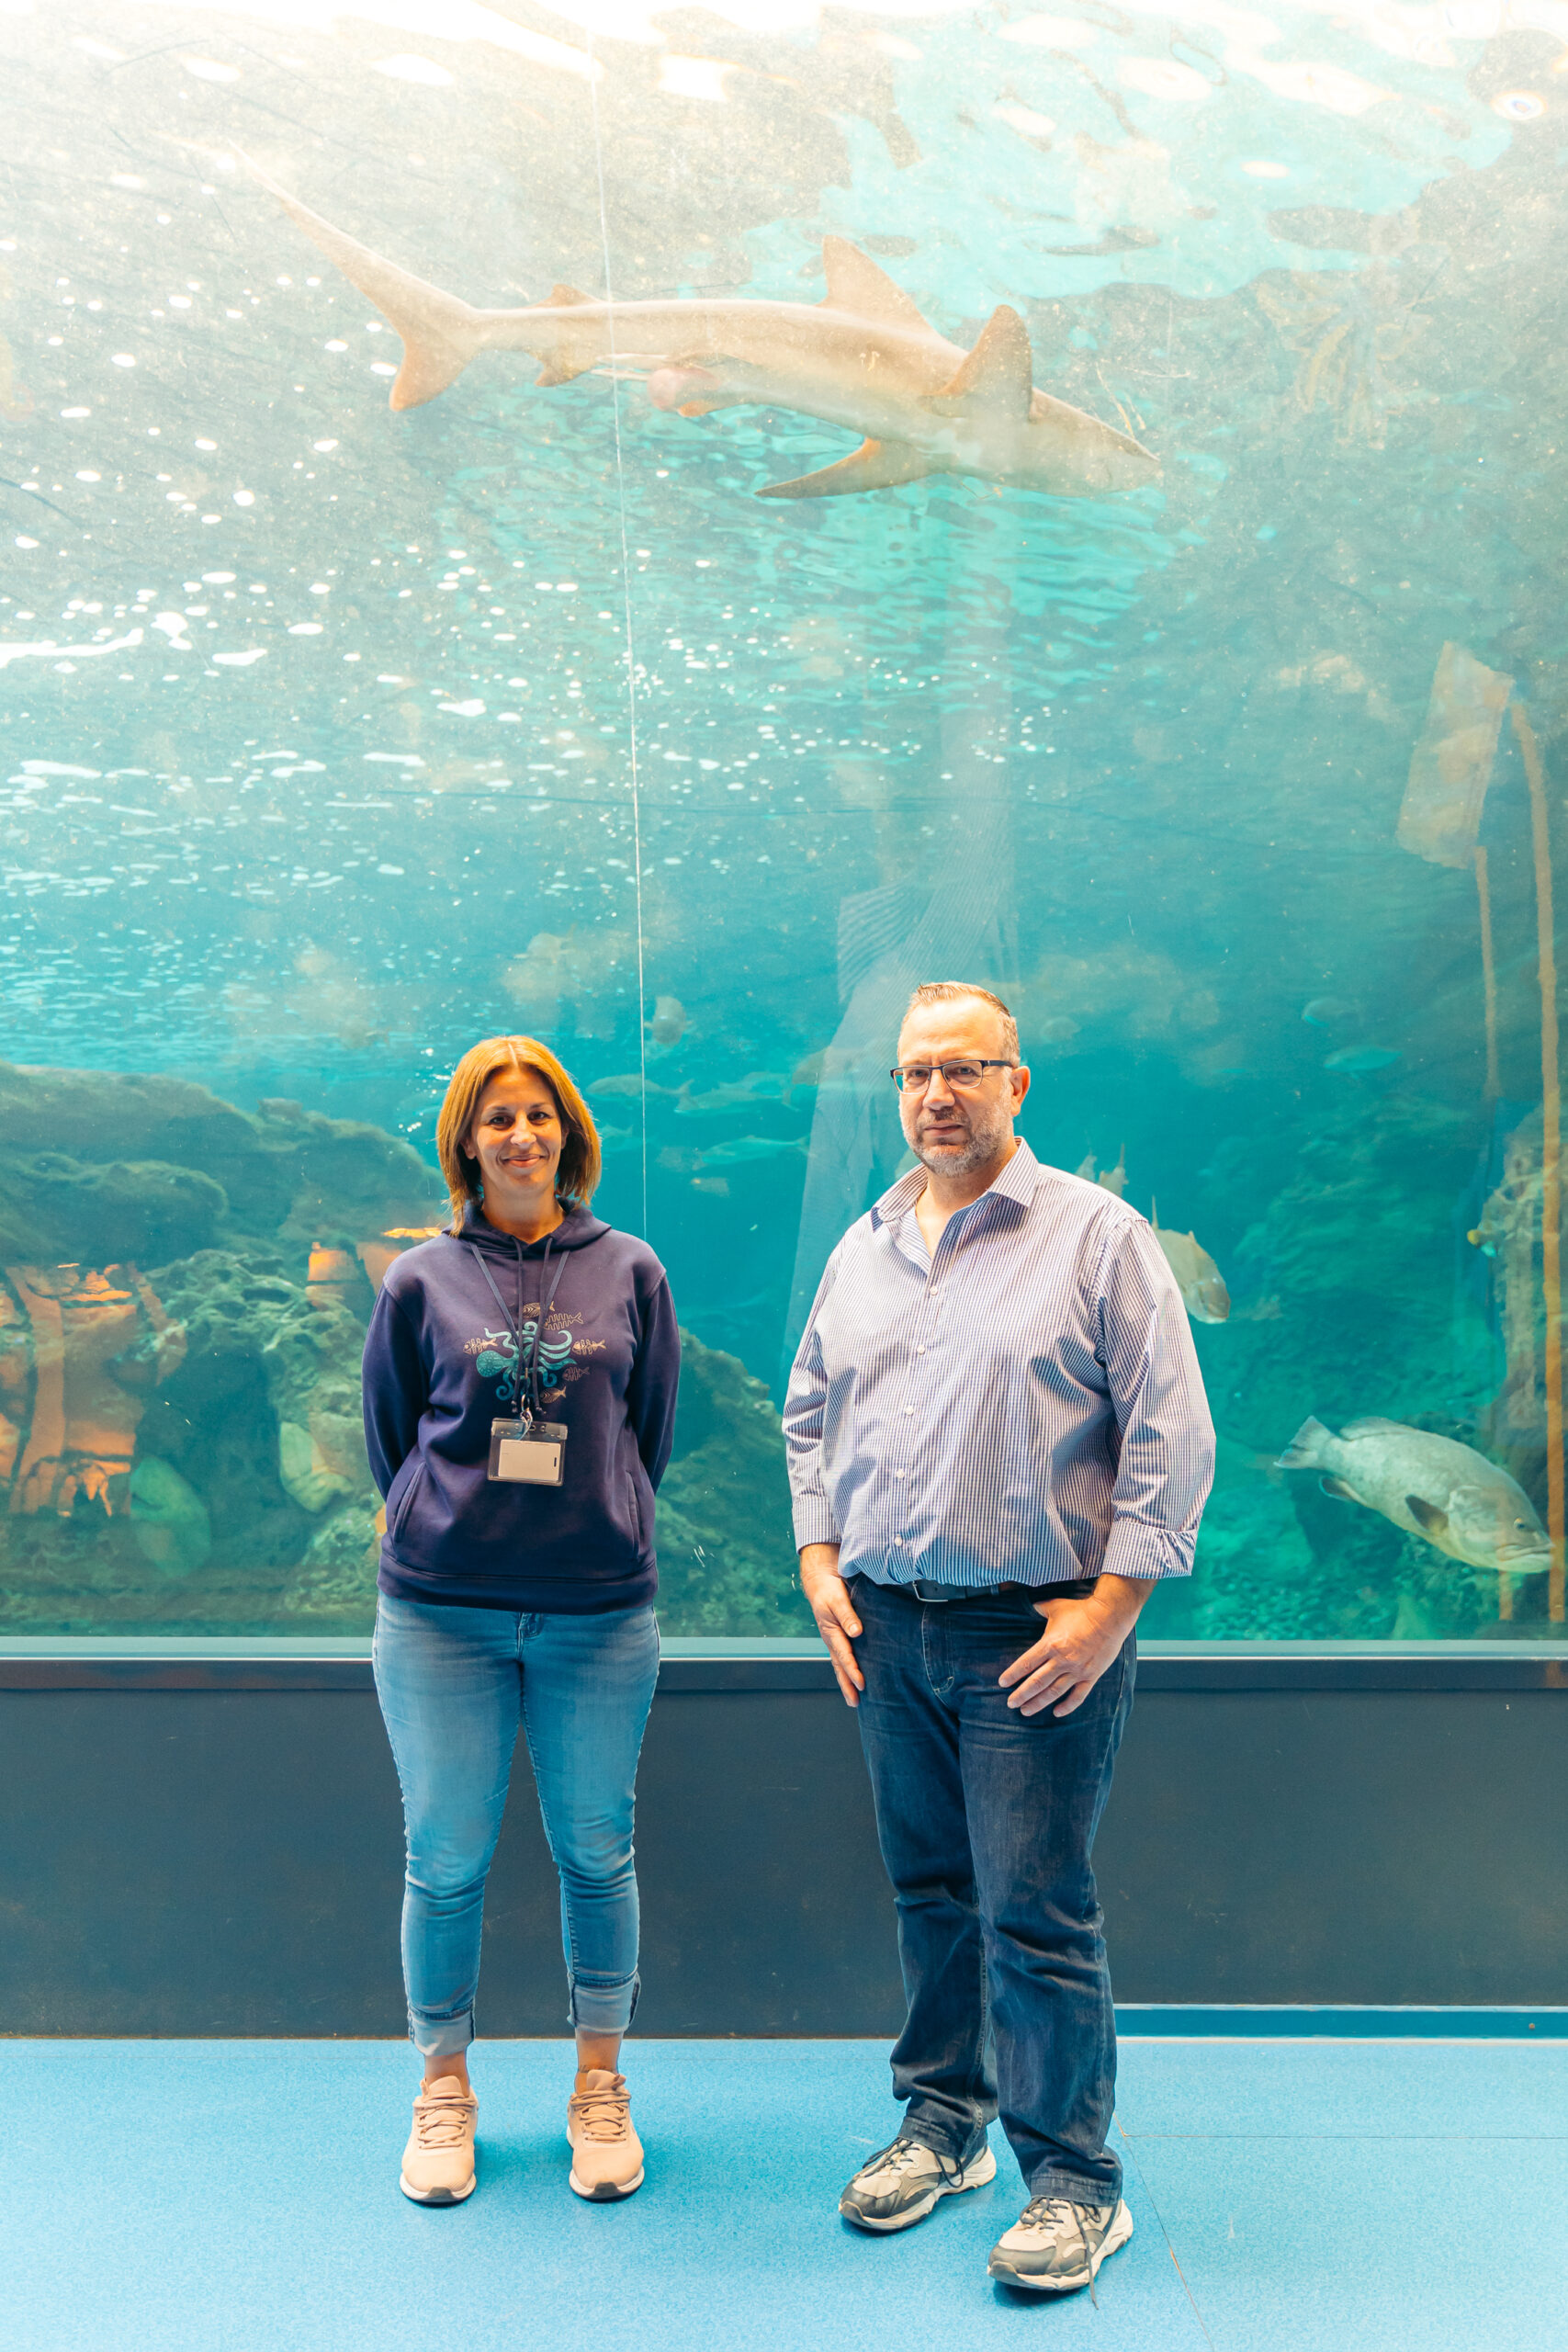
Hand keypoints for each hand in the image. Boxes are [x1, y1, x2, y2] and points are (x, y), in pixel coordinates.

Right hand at [800, 1543, 863, 1708]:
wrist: (819, 1579)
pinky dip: (847, 1670)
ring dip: (846, 1681)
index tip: (862, 1684)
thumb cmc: (829, 1589)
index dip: (853, 1670)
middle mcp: (831, 1639)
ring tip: (854, 1699)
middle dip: (847, 1685)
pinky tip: (854, 1677)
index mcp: (831, 1631)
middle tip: (855, 1703)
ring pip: (840, 1664)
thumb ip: (848, 1615)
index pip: (844, 1655)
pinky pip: (842, 1657)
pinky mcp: (838, 1635)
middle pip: (839, 1666)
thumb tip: (857, 1633)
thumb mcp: (838, 1599)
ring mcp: (833, 1639)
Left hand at [998, 1588, 1136, 1718]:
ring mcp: (1077, 1670)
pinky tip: (1057, 1713)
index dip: (1013, 1675)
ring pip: (1054, 1692)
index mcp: (1050, 1644)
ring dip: (1038, 1703)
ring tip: (1026, 1711)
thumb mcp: (1055, 1606)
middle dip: (1021, 1695)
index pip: (1026, 1663)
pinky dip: (1067, 1706)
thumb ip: (1039, 1608)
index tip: (1002, 1683)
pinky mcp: (1091, 1676)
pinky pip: (1078, 1696)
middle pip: (1036, 1682)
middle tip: (1011, 1704)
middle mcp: (1062, 1660)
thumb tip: (1029, 1605)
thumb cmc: (1081, 1610)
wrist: (1110, 1616)